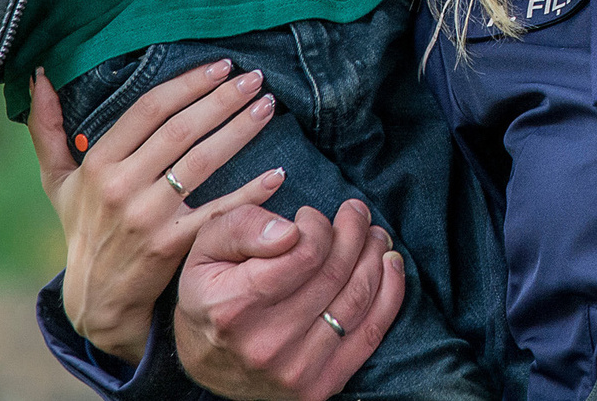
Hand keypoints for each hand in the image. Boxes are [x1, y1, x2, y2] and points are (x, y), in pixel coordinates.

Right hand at [26, 62, 282, 363]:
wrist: (95, 297)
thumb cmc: (82, 228)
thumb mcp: (57, 181)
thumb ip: (47, 128)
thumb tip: (39, 75)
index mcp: (98, 163)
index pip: (149, 109)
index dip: (188, 83)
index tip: (220, 65)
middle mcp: (120, 186)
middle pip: (181, 130)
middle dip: (222, 99)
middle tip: (255, 77)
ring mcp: (146, 217)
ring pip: (202, 162)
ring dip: (239, 131)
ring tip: (266, 107)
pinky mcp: (172, 245)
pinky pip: (219, 211)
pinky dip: (251, 191)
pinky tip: (277, 172)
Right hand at [177, 200, 405, 400]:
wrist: (207, 362)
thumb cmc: (211, 293)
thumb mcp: (206, 249)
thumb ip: (243, 226)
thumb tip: (289, 231)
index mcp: (234, 306)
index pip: (305, 253)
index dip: (318, 226)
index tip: (310, 217)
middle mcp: (266, 343)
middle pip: (335, 273)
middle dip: (354, 232)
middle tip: (357, 212)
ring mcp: (296, 369)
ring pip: (357, 299)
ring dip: (375, 257)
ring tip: (373, 234)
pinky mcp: (320, 386)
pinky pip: (370, 334)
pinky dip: (389, 293)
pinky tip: (390, 264)